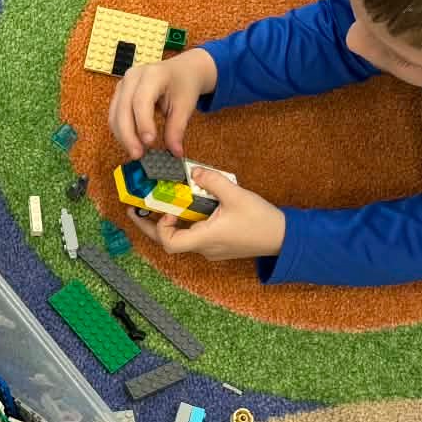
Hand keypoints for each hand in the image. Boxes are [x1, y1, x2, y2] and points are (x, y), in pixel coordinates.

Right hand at [109, 48, 217, 159]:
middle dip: (128, 134)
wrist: (181, 71)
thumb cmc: (183, 84)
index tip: (149, 142)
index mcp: (152, 74)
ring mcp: (122, 85)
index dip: (143, 122)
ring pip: (114, 115)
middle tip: (138, 154)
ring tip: (136, 152)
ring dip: (123, 136)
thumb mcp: (186, 105)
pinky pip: (114, 116)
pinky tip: (132, 143)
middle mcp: (132, 77)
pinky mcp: (119, 95)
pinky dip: (121, 132)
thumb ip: (177, 129)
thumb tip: (174, 152)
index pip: (141, 100)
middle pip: (123, 108)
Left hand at [128, 169, 285, 262]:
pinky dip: (186, 223)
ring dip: (170, 223)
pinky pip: (194, 236)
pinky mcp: (217, 246)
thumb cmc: (262, 220)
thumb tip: (194, 172)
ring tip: (162, 205)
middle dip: (151, 225)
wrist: (284, 238)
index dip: (160, 227)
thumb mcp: (236, 195)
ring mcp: (210, 249)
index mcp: (205, 238)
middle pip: (169, 242)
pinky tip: (189, 208)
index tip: (167, 209)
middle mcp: (204, 248)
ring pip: (182, 238)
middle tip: (137, 210)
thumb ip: (212, 181)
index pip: (169, 243)